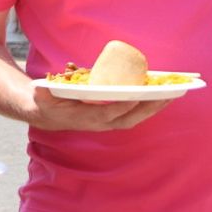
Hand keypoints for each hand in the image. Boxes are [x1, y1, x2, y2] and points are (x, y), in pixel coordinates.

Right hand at [26, 85, 171, 131]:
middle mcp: (98, 122)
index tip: (137, 95)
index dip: (122, 106)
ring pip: (134, 118)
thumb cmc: (45, 100)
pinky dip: (148, 106)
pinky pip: (133, 114)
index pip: (107, 113)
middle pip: (128, 118)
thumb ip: (42, 93)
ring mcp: (106, 122)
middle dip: (148, 108)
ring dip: (153, 108)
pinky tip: (159, 96)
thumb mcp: (41, 95)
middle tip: (166, 95)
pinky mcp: (111, 117)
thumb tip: (42, 88)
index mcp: (83, 117)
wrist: (45, 113)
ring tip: (171, 95)